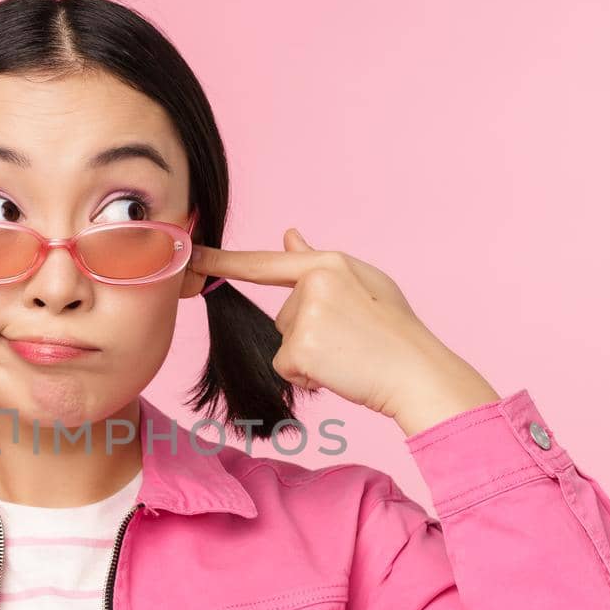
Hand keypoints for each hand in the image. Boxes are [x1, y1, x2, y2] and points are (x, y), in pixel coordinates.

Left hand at [187, 228, 500, 436]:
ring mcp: (305, 314)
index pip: (267, 263)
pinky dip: (307, 376)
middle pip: (284, 314)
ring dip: (310, 355)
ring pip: (286, 341)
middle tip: (353, 339)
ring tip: (350, 353)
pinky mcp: (298, 347)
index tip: (193, 254)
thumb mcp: (363, 284)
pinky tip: (339, 370)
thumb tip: (289, 234)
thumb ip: (318, 262)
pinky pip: (286, 366)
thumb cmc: (395, 331)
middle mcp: (313, 282)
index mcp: (330, 263)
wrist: (416, 373)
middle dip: (310, 333)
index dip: (225, 261)